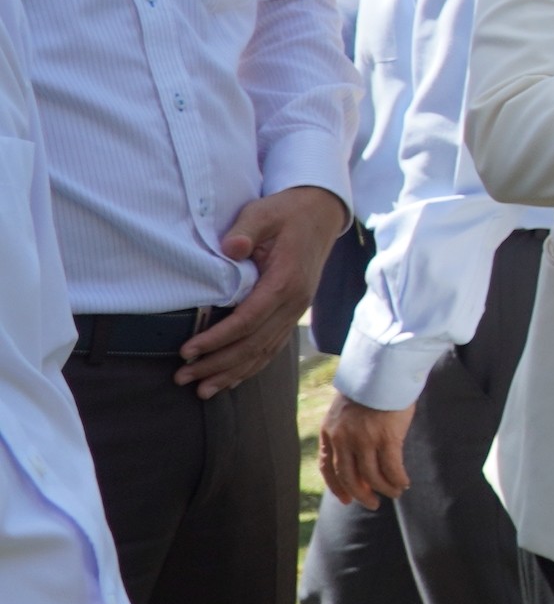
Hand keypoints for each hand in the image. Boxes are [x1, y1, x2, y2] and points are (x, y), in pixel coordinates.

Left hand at [194, 186, 346, 394]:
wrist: (321, 215)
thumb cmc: (286, 213)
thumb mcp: (263, 213)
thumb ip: (246, 230)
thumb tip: (230, 248)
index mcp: (286, 281)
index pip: (248, 320)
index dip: (217, 339)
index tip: (188, 350)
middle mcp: (295, 304)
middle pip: (254, 344)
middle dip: (217, 364)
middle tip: (183, 377)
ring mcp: (296, 312)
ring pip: (263, 352)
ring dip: (232, 373)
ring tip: (202, 390)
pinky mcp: (293, 314)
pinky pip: (272, 347)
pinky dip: (251, 366)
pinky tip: (232, 379)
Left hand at [319, 395, 415, 508]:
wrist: (385, 370)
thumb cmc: (371, 388)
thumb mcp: (348, 411)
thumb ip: (347, 433)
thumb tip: (359, 462)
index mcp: (330, 431)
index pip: (327, 467)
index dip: (336, 486)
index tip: (346, 499)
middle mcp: (343, 439)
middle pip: (348, 477)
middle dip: (360, 494)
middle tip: (371, 504)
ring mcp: (364, 439)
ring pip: (371, 476)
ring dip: (384, 489)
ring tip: (394, 493)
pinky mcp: (387, 438)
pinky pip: (391, 468)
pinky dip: (397, 480)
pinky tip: (404, 483)